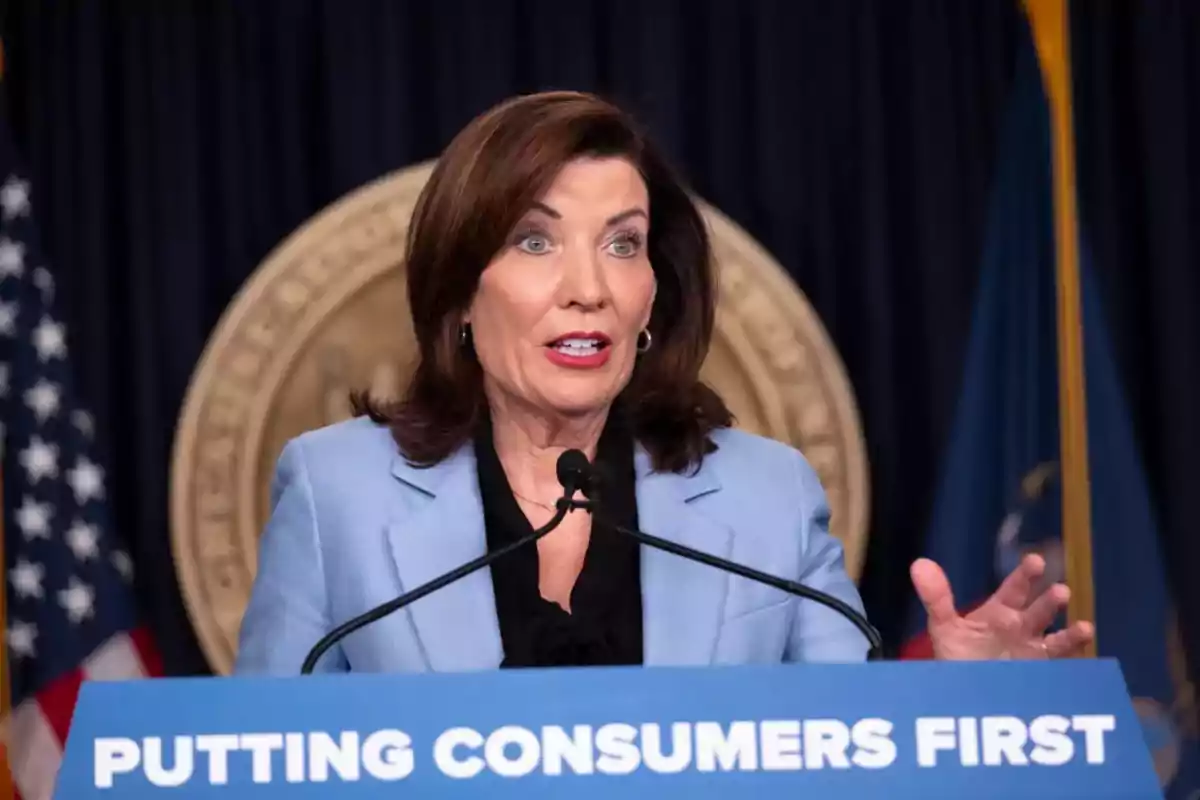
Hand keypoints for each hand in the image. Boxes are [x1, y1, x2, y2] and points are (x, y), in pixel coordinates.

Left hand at [911, 554, 1094, 660]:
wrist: (963, 692)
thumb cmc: (958, 655)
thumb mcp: (944, 627)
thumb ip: (936, 598)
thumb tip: (920, 564)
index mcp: (999, 612)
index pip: (1015, 588)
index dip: (1025, 575)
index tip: (1036, 561)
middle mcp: (1021, 627)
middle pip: (1039, 610)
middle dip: (1050, 601)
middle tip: (1061, 591)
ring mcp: (1034, 650)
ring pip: (1056, 638)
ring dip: (1070, 633)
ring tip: (1084, 628)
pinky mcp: (1041, 674)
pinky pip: (1061, 665)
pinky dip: (1073, 661)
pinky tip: (1084, 661)